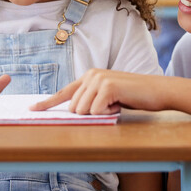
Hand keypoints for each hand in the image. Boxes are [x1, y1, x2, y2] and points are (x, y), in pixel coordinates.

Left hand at [30, 69, 169, 114]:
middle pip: (74, 108)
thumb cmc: (134, 97)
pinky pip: (96, 112)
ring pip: (83, 111)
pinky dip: (108, 114)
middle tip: (110, 108)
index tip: (32, 109)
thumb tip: (73, 112)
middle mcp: (91, 75)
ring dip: (100, 115)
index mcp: (89, 76)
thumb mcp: (108, 98)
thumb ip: (91, 101)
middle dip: (89, 115)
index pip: (64, 92)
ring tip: (116, 105)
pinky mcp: (107, 86)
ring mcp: (99, 79)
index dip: (47, 103)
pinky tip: (120, 105)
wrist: (158, 91)